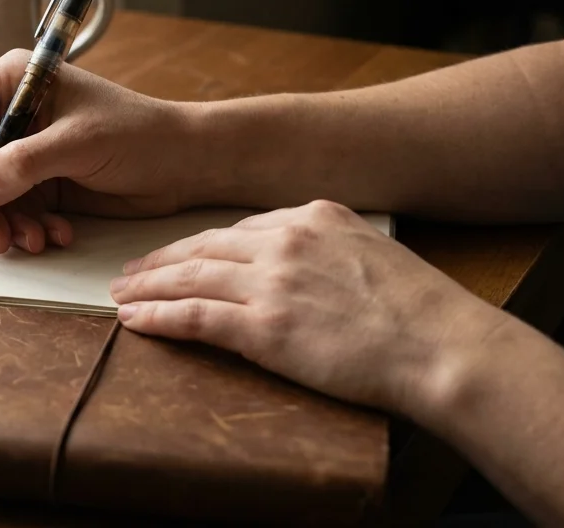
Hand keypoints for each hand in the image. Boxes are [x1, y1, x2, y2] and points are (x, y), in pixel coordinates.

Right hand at [0, 50, 190, 253]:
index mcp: (14, 82)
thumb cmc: (139, 134)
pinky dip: (30, 229)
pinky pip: (15, 212)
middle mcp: (13, 115)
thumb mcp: (78, 144)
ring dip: (6, 224)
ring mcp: (26, 152)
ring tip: (34, 241)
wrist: (185, 164)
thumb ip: (23, 165)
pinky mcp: (42, 184)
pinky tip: (58, 235)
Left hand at [111, 199, 508, 413]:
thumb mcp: (371, 254)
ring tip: (120, 295)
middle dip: (160, 261)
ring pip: (190, 277)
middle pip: (204, 247)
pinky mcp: (264, 326)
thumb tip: (301, 264)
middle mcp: (285, 241)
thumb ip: (328, 249)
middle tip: (129, 272)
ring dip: (148, 287)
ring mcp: (272, 283)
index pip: (237, 229)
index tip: (175, 254)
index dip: (198, 244)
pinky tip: (135, 321)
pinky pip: (195, 317)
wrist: (443, 347)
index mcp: (313, 216)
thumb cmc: (421, 313)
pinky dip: (159, 317)